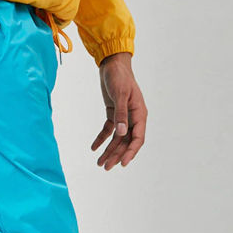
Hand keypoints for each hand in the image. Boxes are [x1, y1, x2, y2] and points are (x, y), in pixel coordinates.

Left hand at [92, 52, 147, 169]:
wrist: (112, 64)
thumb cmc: (119, 77)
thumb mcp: (120, 94)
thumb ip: (121, 114)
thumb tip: (122, 133)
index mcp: (139, 113)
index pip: (137, 138)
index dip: (130, 152)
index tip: (122, 163)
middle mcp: (133, 117)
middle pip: (126, 142)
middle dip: (116, 155)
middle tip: (105, 167)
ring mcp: (123, 116)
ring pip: (117, 139)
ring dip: (109, 151)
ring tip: (99, 163)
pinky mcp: (113, 113)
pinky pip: (108, 130)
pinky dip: (101, 139)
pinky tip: (93, 148)